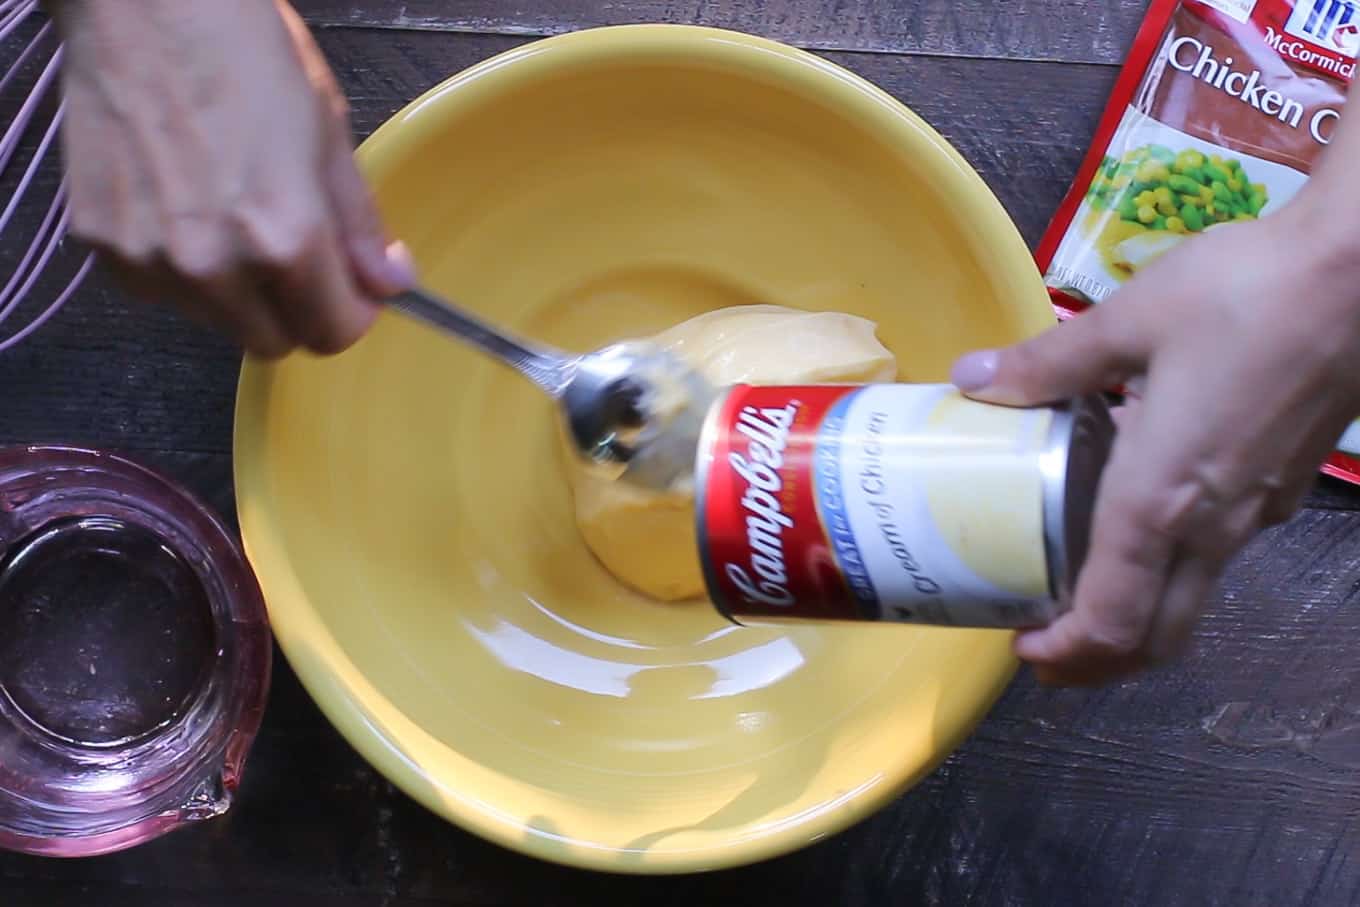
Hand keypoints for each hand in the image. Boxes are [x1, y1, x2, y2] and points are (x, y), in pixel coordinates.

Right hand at [51, 0, 413, 356]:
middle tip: (292, 251)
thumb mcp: (327, 132)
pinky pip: (159, 290)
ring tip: (228, 211)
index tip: (349, 289)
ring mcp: (149, 260)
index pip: (333, 335)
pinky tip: (180, 202)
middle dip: (293, 310)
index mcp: (284, 240)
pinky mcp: (101, 246)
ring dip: (235, 291)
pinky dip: (177, 266)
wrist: (139, 0)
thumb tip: (391, 282)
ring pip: (215, 321)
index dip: (350, 314)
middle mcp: (213, 266)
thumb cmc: (241, 50)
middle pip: (272, 341)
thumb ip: (359, 224)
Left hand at [950, 196, 1359, 685]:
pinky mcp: (1285, 486)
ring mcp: (1258, 511)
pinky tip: (1141, 513)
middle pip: (1159, 636)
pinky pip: (1218, 550)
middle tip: (1045, 646)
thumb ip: (1047, 363)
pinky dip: (1172, 564)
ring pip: (1192, 599)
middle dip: (1098, 661)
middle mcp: (1213, 525)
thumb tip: (970, 376)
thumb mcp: (1128, 320)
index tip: (1022, 649)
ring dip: (1136, 618)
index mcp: (1160, 498)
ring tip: (1078, 588)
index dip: (1065, 654)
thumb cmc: (1243, 293)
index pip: (1112, 620)